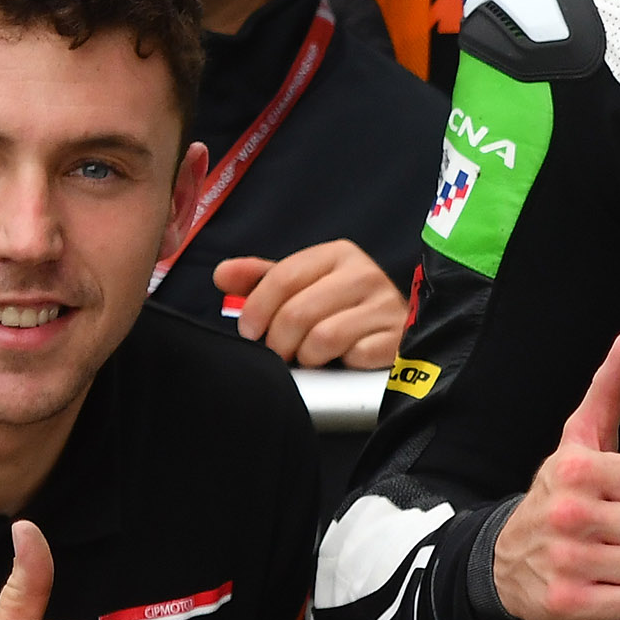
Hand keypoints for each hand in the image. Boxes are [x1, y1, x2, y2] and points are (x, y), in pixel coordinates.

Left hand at [216, 239, 409, 367]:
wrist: (395, 331)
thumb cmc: (342, 308)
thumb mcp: (303, 286)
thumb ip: (262, 279)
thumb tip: (221, 274)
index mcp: (337, 254)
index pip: (282, 277)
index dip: (257, 309)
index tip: (249, 332)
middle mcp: (364, 274)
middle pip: (298, 312)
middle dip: (279, 340)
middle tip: (279, 352)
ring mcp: (384, 306)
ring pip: (323, 338)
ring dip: (307, 356)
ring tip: (310, 357)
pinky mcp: (397, 337)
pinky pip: (355, 356)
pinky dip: (341, 365)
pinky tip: (341, 361)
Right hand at [491, 331, 619, 619]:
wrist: (503, 561)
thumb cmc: (556, 496)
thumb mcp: (578, 440)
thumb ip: (609, 390)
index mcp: (577, 469)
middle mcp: (570, 514)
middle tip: (615, 529)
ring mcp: (568, 562)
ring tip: (607, 556)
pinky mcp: (568, 603)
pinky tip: (600, 582)